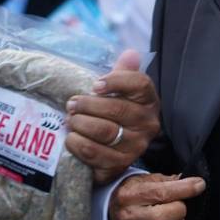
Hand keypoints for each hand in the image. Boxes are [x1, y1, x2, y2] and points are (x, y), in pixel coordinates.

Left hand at [64, 50, 160, 185]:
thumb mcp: (120, 92)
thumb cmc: (115, 114)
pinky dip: (77, 143)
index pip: (140, 84)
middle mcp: (148, 124)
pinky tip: (71, 137)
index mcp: (149, 101)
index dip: (116, 81)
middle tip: (71, 103)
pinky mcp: (119, 165)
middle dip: (88, 104)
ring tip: (70, 119)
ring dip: (80, 123)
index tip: (95, 84)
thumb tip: (131, 53)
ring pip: (104, 131)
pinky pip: (94, 153)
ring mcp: (135, 147)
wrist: (112, 151)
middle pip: (117, 109)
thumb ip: (123, 72)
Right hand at [110, 173, 205, 219]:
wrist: (112, 207)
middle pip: (162, 218)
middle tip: (180, 206)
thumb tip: (193, 184)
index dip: (185, 189)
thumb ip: (168, 181)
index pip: (161, 193)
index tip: (199, 185)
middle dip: (180, 211)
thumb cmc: (134, 191)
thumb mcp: (147, 179)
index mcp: (130, 194)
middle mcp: (128, 216)